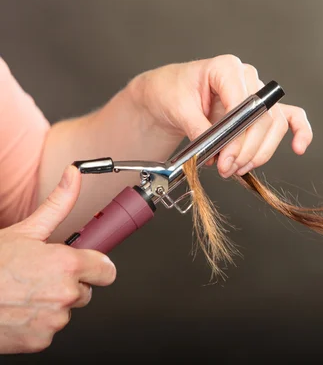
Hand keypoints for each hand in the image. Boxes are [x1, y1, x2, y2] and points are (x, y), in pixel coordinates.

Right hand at [0, 166, 116, 352]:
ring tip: (25, 293)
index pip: (107, 270)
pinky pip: (50, 330)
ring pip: (67, 311)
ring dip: (52, 304)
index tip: (89, 265)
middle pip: (86, 291)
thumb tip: (74, 177)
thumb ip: (58, 204)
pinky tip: (19, 310)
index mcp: (67, 264)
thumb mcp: (25, 230)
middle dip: (70, 284)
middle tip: (41, 277)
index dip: (96, 266)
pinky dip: (37, 324)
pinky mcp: (42, 341)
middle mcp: (65, 293)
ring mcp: (54, 320)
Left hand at [129, 54, 312, 177]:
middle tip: (227, 168)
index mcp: (226, 68)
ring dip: (261, 152)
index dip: (237, 134)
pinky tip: (298, 147)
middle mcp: (247, 78)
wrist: (168, 95)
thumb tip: (216, 151)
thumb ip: (199, 129)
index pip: (244, 102)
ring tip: (239, 167)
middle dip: (246, 149)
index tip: (224, 156)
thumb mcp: (178, 108)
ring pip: (275, 124)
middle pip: (263, 117)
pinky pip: (291, 117)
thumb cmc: (172, 92)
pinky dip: (300, 132)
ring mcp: (257, 93)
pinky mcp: (261, 109)